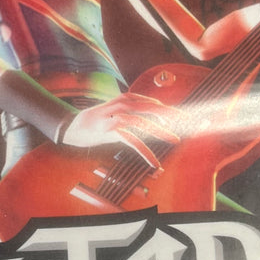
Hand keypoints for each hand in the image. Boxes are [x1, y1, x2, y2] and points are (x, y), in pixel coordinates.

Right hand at [60, 93, 181, 170]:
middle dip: (172, 115)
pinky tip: (154, 162)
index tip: (183, 118)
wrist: (71, 126)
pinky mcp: (110, 131)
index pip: (152, 102)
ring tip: (176, 140)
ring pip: (144, 123)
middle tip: (188, 121)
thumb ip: (132, 111)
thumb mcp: (115, 111)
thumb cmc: (96, 120)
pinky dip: (145, 152)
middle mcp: (122, 104)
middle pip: (152, 108)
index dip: (168, 110)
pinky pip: (133, 142)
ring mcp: (116, 117)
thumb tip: (152, 117)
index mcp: (126, 98)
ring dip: (162, 132)